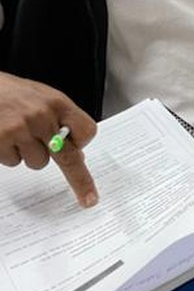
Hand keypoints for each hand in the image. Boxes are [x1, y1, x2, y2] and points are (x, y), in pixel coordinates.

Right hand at [0, 74, 97, 206]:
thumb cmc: (11, 93)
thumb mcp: (41, 97)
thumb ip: (58, 119)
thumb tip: (72, 149)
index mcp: (57, 102)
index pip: (85, 130)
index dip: (82, 142)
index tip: (82, 153)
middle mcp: (42, 116)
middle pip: (68, 156)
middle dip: (80, 180)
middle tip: (89, 198)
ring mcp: (21, 130)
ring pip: (38, 162)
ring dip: (29, 155)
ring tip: (17, 134)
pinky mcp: (2, 141)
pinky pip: (14, 162)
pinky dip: (9, 153)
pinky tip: (4, 136)